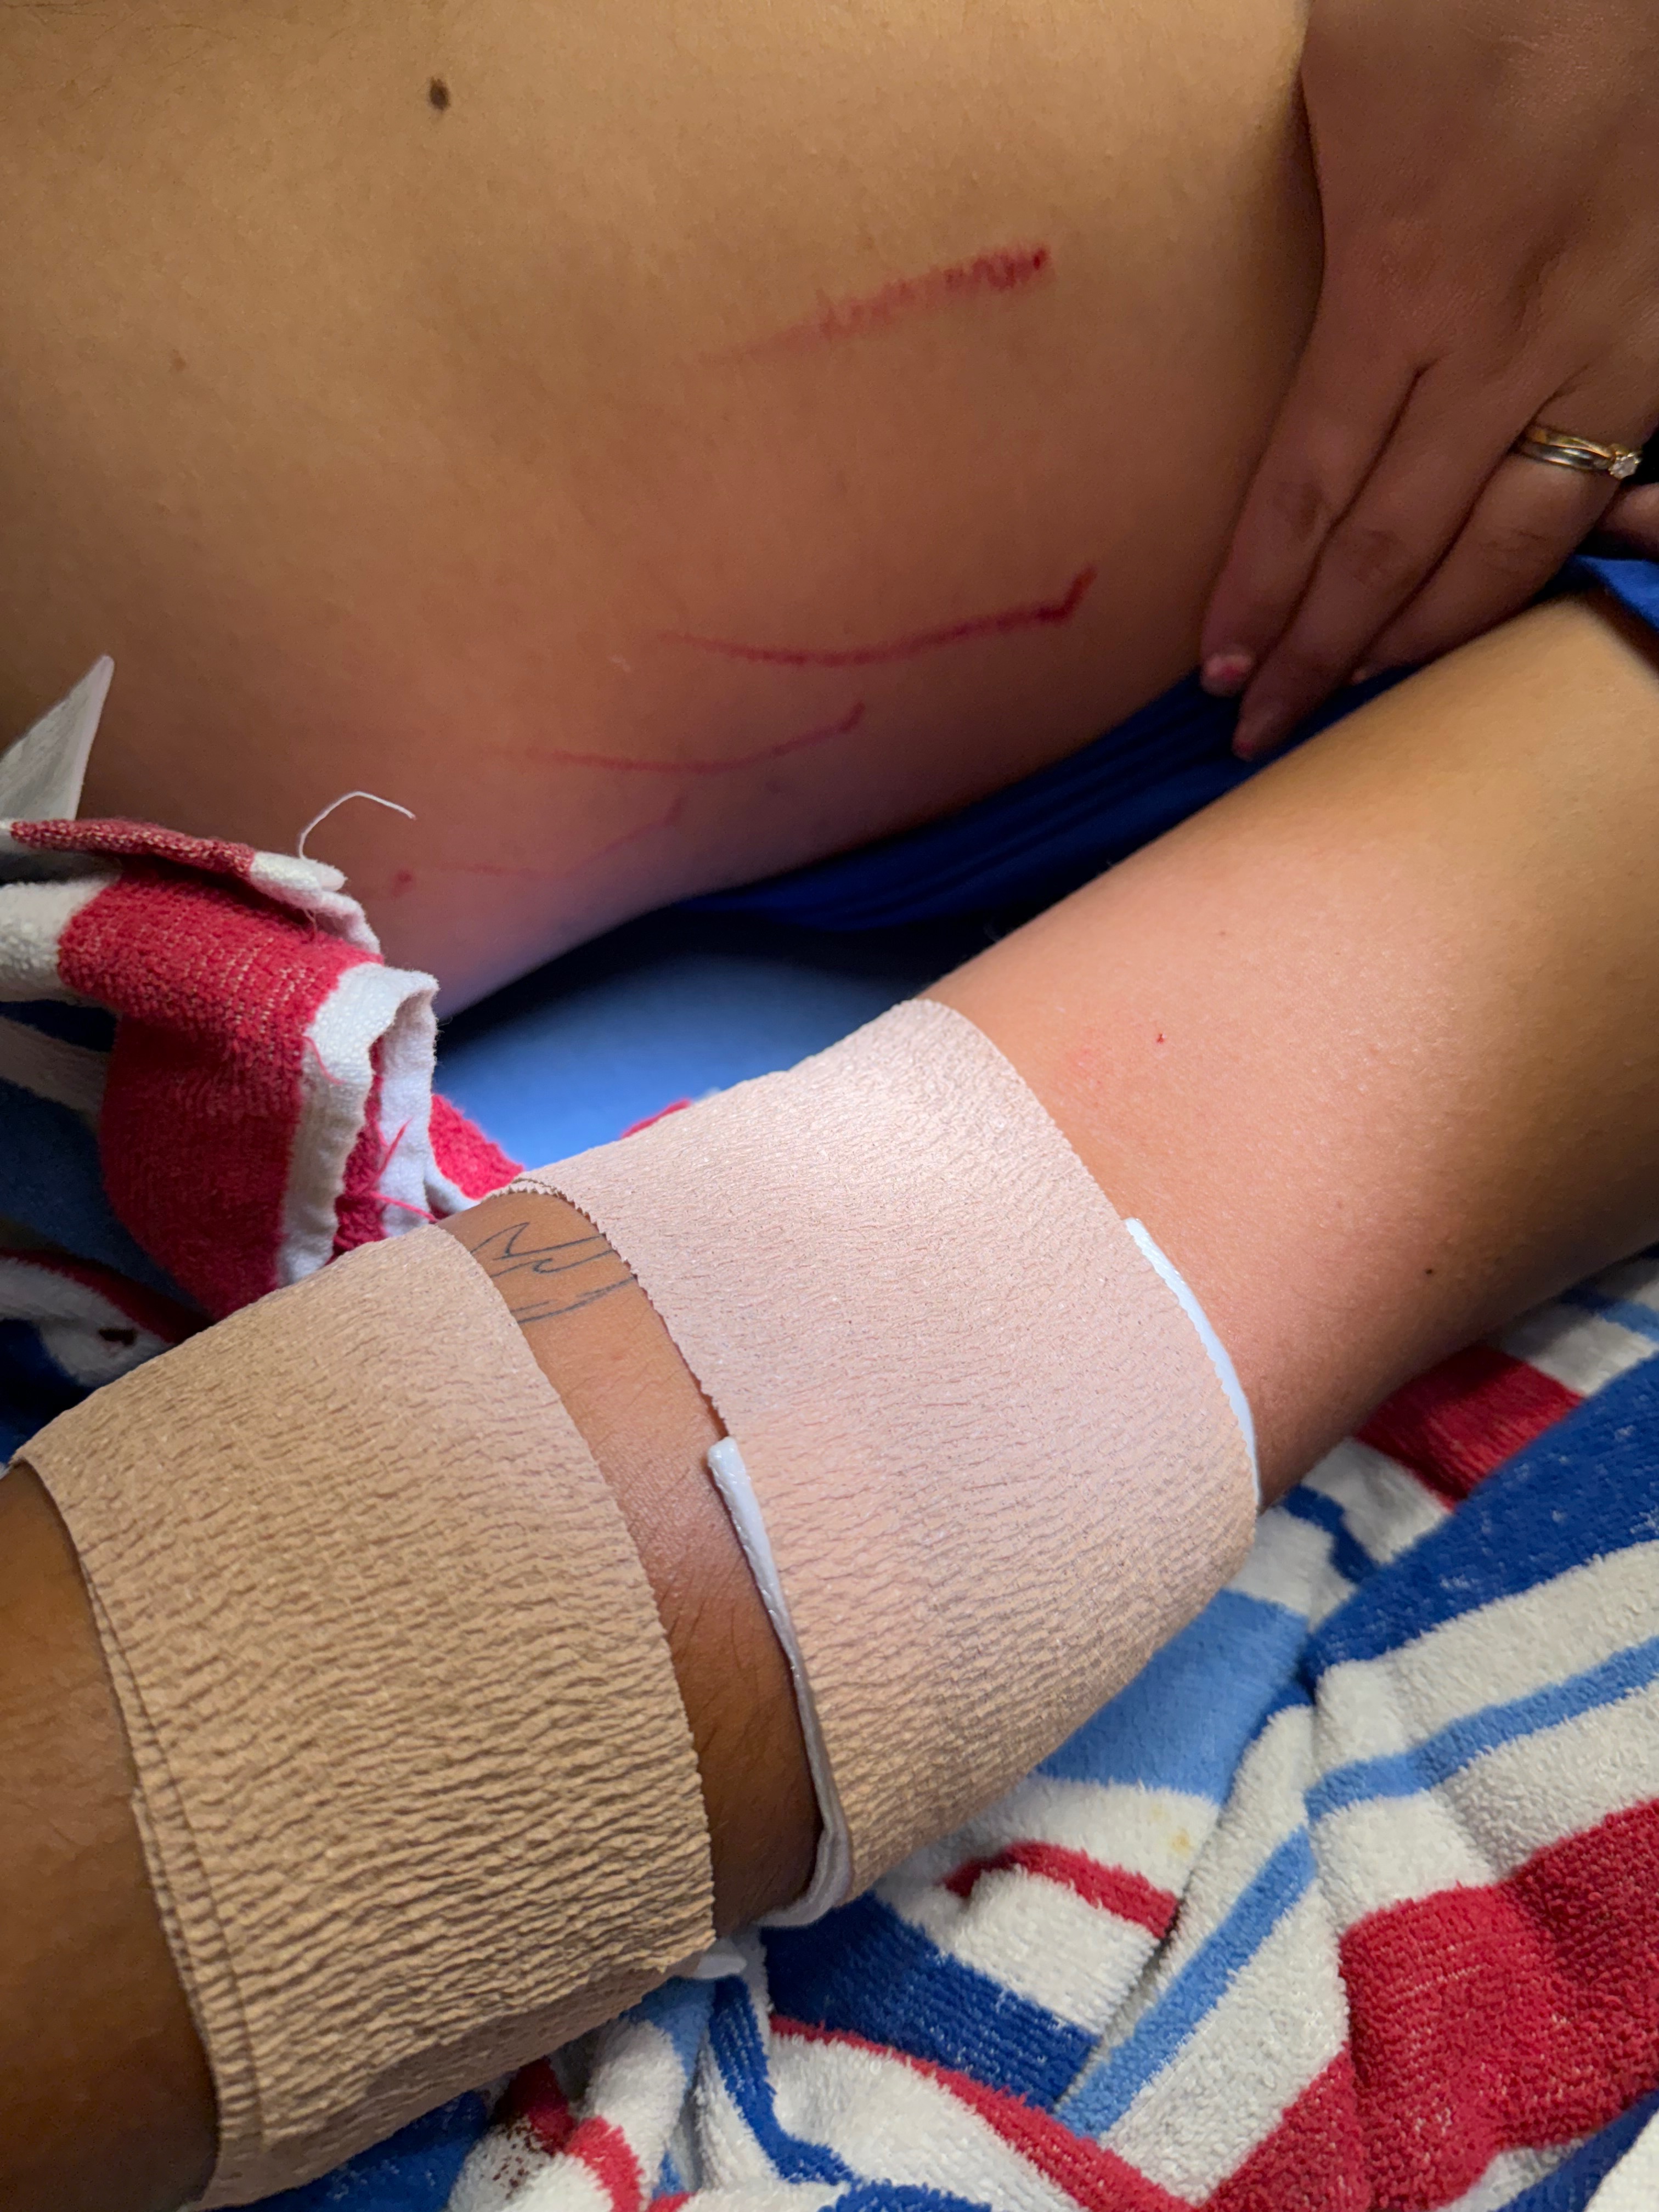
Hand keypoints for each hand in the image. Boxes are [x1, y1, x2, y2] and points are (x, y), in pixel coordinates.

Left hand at [1199, 0, 1658, 757]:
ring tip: (1360, 683)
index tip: (1216, 670)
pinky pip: (1609, 494)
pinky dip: (1547, 569)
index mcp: (1405, 285)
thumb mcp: (1351, 75)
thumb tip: (1294, 302)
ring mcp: (1607, 354)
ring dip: (1427, 634)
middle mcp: (1508, 347)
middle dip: (1322, 651)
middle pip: (1397, 545)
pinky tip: (1497, 607)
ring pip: (1513, 545)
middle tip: (1260, 727)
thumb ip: (1320, 206)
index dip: (1261, 592)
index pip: (1311, 487)